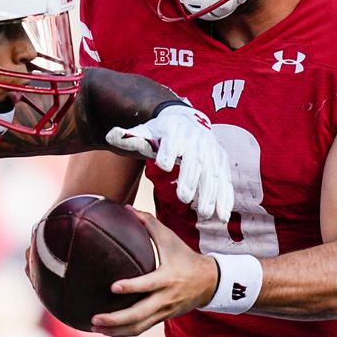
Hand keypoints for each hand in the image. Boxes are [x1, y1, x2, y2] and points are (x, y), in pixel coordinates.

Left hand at [91, 210, 217, 336]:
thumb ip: (149, 223)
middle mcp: (165, 298)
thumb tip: (127, 208)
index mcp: (167, 278)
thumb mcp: (171, 239)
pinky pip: (141, 329)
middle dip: (116, 319)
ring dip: (116, 330)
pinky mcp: (161, 318)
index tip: (113, 287)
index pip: (148, 285)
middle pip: (139, 314)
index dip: (132, 287)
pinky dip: (124, 332)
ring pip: (139, 326)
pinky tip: (107, 331)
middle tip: (95, 317)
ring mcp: (163, 311)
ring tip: (95, 327)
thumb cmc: (185, 257)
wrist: (209, 283)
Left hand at [105, 104, 233, 221]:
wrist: (188, 120)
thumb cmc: (161, 132)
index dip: (167, 152)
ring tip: (205, 214)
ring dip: (211, 194)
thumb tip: (111, 136)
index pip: (171, 141)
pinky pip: (225, 181)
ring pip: (213, 174)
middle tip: (184, 198)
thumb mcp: (145, 131)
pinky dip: (225, 198)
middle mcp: (197, 140)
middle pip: (194, 160)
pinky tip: (222, 216)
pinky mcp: (221, 162)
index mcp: (175, 131)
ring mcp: (212, 152)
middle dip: (191, 179)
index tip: (163, 165)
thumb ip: (129, 138)